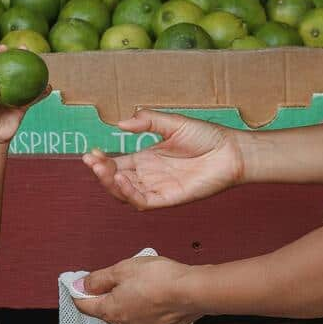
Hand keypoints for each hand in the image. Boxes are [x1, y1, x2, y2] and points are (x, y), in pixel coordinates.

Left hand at [0, 46, 41, 146]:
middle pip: (11, 67)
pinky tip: (49, 87)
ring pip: (24, 80)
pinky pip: (34, 97)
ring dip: (33, 70)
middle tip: (25, 47)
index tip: (4, 46)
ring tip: (40, 62)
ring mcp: (13, 95)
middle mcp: (2, 87)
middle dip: (18, 55)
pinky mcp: (22, 105)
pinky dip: (41, 92)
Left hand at [71, 255, 198, 323]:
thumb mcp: (122, 269)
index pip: (85, 306)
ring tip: (145, 286)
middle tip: (122, 277)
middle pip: (108, 311)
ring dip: (130, 303)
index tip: (81, 283)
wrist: (193, 292)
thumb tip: (80, 286)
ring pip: (128, 317)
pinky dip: (148, 311)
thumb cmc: (159, 278)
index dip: (80, 292)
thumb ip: (98, 279)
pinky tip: (157, 298)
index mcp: (111, 311)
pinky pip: (147, 321)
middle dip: (110, 295)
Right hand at [82, 112, 244, 210]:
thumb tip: (120, 123)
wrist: (231, 151)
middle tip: (92, 160)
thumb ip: (147, 122)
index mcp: (147, 159)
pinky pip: (144, 201)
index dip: (102, 161)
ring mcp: (158, 188)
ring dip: (111, 183)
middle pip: (117, 180)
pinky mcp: (169, 199)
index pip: (118, 164)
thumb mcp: (172, 123)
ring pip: (126, 194)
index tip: (91, 153)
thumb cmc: (207, 137)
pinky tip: (121, 179)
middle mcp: (149, 176)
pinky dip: (129, 193)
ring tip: (103, 169)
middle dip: (101, 172)